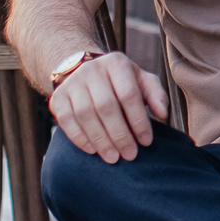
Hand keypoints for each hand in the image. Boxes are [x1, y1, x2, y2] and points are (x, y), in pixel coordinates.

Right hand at [49, 52, 168, 163]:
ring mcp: (72, 83)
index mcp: (116, 63)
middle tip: (130, 155)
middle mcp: (92, 69)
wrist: (85, 73)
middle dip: (119, 134)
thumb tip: (162, 113)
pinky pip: (66, 120)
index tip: (146, 142)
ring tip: (113, 157)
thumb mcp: (142, 81)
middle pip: (106, 106)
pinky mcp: (57, 98)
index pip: (129, 94)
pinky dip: (79, 137)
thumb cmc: (121, 82)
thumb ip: (156, 95)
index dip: (138, 120)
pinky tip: (92, 150)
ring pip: (85, 114)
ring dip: (100, 139)